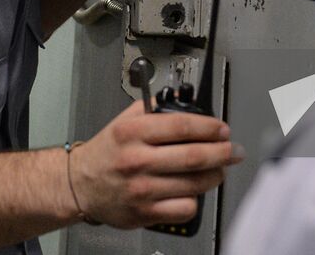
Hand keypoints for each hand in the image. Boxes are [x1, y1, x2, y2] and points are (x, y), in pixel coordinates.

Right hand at [70, 101, 242, 227]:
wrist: (80, 184)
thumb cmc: (106, 152)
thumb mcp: (125, 121)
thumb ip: (154, 109)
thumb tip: (185, 101)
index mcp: (133, 133)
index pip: (182, 126)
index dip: (209, 127)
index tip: (222, 129)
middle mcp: (137, 161)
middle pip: (193, 156)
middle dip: (222, 152)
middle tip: (234, 151)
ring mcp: (141, 189)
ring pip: (193, 184)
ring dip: (215, 175)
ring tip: (218, 169)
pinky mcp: (144, 212)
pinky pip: (184, 207)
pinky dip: (196, 199)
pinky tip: (193, 191)